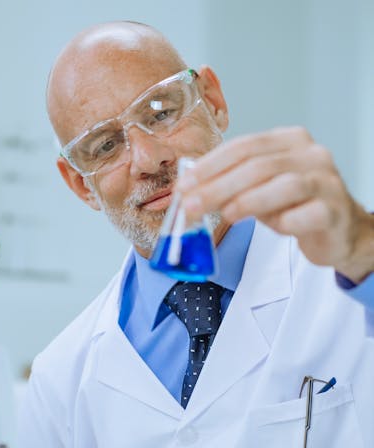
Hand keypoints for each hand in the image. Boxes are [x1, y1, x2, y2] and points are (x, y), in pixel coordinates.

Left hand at [177, 126, 373, 282]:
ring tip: (224, 215)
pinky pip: (306, 214)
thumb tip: (189, 193)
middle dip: (218, 186)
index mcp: (288, 141)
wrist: (338, 231)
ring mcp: (326, 181)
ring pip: (283, 185)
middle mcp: (310, 155)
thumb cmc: (294, 207)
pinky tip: (274, 228)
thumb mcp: (260, 190)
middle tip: (191, 206)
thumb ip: (231, 186)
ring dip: (247, 201)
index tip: (184, 185)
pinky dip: (285, 221)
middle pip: (257, 165)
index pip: (243, 146)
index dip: (210, 165)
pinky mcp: (334, 211)